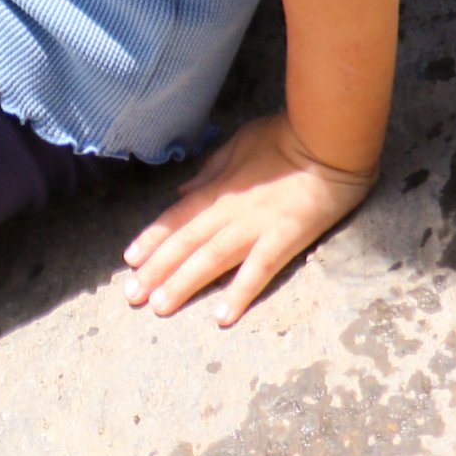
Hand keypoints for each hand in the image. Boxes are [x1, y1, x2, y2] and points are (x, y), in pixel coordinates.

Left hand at [121, 112, 375, 325]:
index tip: (129, 260)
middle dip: (156, 269)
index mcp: (219, 188)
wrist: (325, 140)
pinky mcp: (284, 239)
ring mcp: (255, 226)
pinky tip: (222, 317)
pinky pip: (258, 270)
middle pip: (186, 242)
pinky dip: (239, 293)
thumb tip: (182, 192)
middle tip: (131, 296)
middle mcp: (229, 210)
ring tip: (160, 306)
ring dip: (183, 283)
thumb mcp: (238, 143)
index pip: (177, 217)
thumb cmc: (284, 137)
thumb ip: (210, 170)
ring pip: (211, 259)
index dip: (153, 239)